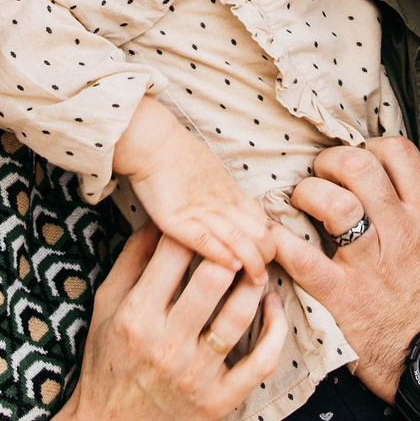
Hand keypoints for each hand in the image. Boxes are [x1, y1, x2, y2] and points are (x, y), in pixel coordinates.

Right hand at [41, 227, 289, 420]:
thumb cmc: (105, 365)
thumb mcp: (105, 307)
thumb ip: (131, 260)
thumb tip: (160, 218)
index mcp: (135, 316)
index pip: (175, 252)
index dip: (198, 225)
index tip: (210, 218)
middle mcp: (165, 344)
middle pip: (213, 277)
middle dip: (232, 249)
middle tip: (243, 237)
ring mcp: (196, 375)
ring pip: (240, 314)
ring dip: (255, 282)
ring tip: (258, 266)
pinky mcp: (219, 401)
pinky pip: (261, 360)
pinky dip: (276, 328)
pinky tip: (274, 305)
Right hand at [114, 95, 274, 279]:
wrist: (152, 141)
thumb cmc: (175, 153)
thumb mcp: (209, 172)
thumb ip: (221, 193)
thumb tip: (231, 210)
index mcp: (229, 192)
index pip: (260, 220)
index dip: (267, 240)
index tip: (266, 257)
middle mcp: (220, 203)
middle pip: (257, 232)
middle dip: (266, 255)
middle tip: (265, 274)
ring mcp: (200, 211)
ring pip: (237, 239)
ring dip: (252, 262)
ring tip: (258, 279)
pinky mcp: (176, 219)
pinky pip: (204, 239)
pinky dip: (221, 255)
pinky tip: (231, 267)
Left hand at [273, 138, 419, 402]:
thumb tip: (403, 192)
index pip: (397, 151)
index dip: (369, 147)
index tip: (358, 161)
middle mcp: (401, 231)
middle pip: (357, 165)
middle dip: (330, 162)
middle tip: (321, 177)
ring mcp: (370, 263)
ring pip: (331, 202)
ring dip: (307, 194)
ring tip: (300, 203)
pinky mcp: (344, 297)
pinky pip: (302, 259)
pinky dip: (279, 244)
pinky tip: (271, 239)